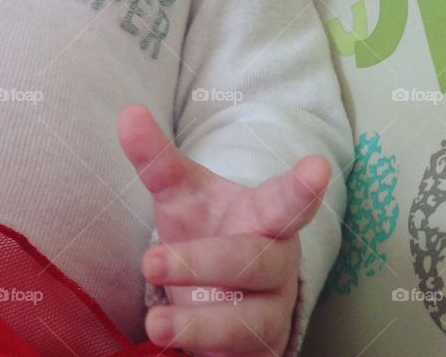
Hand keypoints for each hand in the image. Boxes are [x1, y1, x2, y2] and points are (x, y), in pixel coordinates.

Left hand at [118, 104, 330, 356]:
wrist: (218, 285)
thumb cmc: (206, 227)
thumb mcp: (179, 191)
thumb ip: (156, 158)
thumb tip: (128, 113)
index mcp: (262, 217)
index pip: (284, 200)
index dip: (301, 186)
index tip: (316, 164)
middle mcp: (276, 266)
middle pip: (255, 263)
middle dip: (203, 263)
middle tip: (151, 261)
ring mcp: (271, 314)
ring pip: (249, 324)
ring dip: (200, 325)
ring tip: (155, 323)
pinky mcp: (261, 354)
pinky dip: (206, 354)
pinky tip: (176, 349)